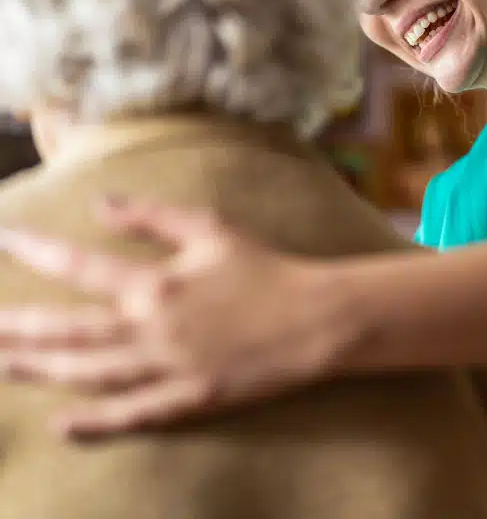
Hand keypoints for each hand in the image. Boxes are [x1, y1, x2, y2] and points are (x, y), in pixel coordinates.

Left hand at [0, 200, 343, 437]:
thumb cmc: (264, 267)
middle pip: (69, 331)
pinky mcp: (188, 400)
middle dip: (16, 327)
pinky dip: (94, 424)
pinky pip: (132, 415)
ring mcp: (168, 369)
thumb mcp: (210, 228)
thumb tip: (101, 204)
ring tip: (0, 363)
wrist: (313, 318)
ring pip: (88, 374)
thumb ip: (153, 215)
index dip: (36, 252)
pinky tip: (60, 424)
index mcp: (158, 283)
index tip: (4, 239)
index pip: (81, 267)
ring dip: (40, 370)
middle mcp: (152, 329)